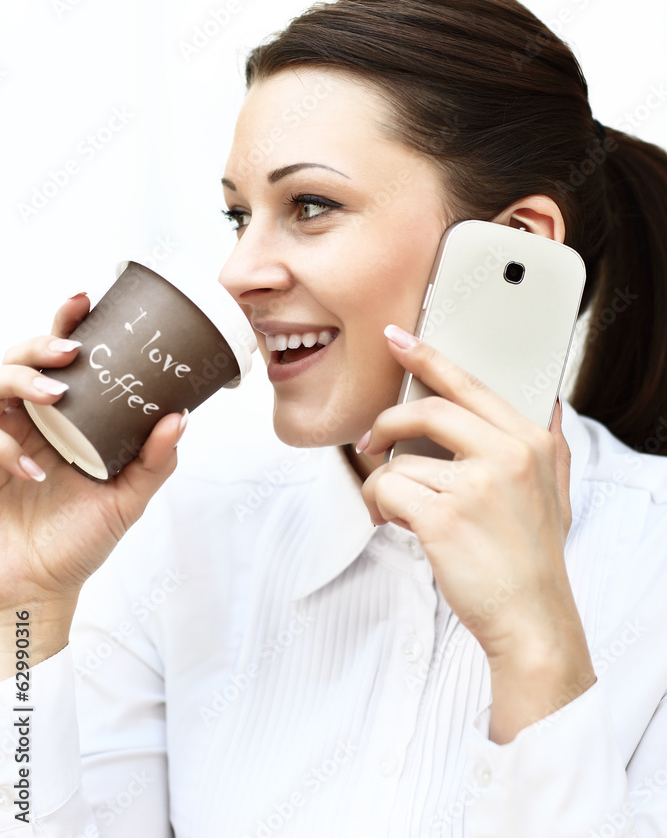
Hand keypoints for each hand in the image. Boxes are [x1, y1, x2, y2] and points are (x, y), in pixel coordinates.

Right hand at [0, 293, 184, 614]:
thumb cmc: (78, 541)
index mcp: (63, 418)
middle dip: (41, 344)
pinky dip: (4, 447)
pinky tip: (30, 471)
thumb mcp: (125, 500)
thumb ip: (153, 462)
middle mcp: (26, 421)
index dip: (65, 325)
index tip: (84, 301)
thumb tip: (181, 417)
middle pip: (19, 359)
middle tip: (71, 349)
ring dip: (20, 380)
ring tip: (53, 394)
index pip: (58, 360)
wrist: (37, 592)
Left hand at [358, 325, 594, 739]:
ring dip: (385, 486)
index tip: (398, 339)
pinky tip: (394, 523)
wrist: (532, 620)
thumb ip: (546, 442)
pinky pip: (387, 489)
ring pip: (400, 460)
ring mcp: (475, 486)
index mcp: (531, 442)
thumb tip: (543, 397)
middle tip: (371, 441)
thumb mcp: (555, 490)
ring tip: (399, 512)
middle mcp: (507, 456)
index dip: (428, 357)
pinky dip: (379, 506)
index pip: (470, 384)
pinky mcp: (444, 517)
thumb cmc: (533, 556)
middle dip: (387, 423)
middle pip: (426, 410)